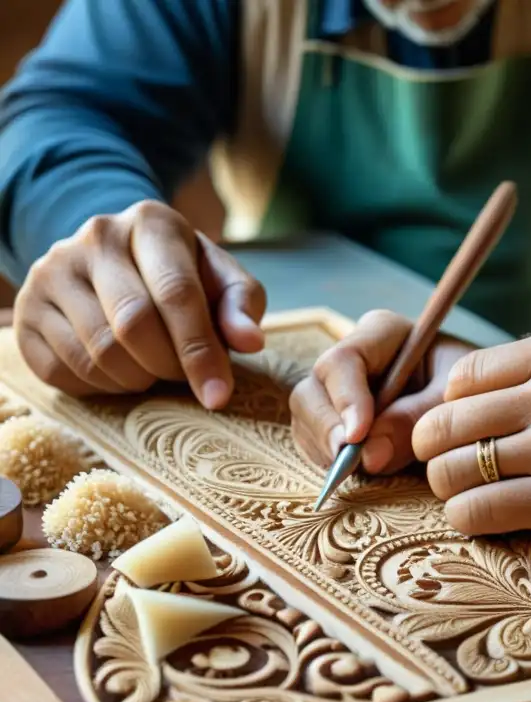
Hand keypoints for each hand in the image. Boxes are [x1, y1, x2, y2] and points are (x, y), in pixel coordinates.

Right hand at [13, 201, 265, 408]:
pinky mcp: (26, 310)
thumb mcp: (220, 278)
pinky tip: (120, 373)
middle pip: (133, 325)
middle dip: (168, 367)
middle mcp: (95, 237)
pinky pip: (62, 370)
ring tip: (154, 371)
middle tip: (184, 379)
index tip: (219, 396)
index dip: (200, 351)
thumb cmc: (182, 274)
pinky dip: (100, 387)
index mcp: (151, 222)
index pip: (177, 293)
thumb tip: (250, 342)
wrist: (116, 260)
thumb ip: (241, 306)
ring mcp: (51, 271)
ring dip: (136, 380)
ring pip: (96, 352)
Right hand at [289, 309, 475, 473]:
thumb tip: (369, 455)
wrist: (477, 405)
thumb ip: (417, 420)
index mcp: (381, 334)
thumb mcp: (455, 400)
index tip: (358, 435)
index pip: (344, 361)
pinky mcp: (336, 421)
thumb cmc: (471, 390)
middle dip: (327, 428)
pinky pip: (313, 440)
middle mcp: (352, 359)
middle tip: (348, 462)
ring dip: (326, 448)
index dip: (346, 399)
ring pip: (307, 417)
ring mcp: (338, 391)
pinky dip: (327, 460)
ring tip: (356, 469)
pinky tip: (353, 471)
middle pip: (313, 389)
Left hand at [411, 324, 530, 542]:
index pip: (463, 375)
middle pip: (446, 422)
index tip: (460, 423)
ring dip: (447, 484)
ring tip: (465, 489)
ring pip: (454, 470)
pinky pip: (481, 511)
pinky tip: (485, 514)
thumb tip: (479, 380)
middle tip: (443, 460)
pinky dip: (469, 516)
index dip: (450, 403)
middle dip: (433, 445)